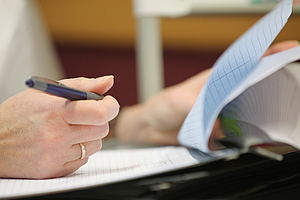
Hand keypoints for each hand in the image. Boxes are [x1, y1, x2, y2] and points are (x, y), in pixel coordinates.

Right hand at [0, 76, 118, 178]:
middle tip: (85, 116)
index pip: (100, 112)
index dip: (111, 106)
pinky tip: (63, 143)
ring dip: (89, 136)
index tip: (109, 103)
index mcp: (56, 111)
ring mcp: (55, 155)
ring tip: (69, 130)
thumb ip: (82, 85)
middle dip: (98, 120)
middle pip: (102, 129)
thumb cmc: (18, 114)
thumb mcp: (46, 91)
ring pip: (96, 145)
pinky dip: (79, 150)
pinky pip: (83, 160)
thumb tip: (108, 81)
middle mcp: (56, 135)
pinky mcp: (54, 171)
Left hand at [115, 40, 298, 147]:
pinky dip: (246, 136)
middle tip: (286, 87)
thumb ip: (194, 106)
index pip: (242, 65)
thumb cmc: (162, 106)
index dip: (265, 56)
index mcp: (213, 81)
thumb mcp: (175, 101)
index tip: (287, 50)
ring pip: (246, 110)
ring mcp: (220, 113)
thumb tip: (212, 116)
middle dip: (270, 85)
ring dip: (260, 114)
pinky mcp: (217, 130)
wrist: (152, 127)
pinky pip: (237, 132)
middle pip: (250, 87)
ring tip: (273, 118)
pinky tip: (253, 140)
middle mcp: (220, 96)